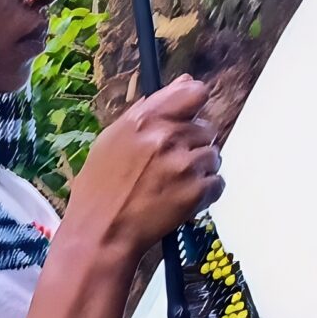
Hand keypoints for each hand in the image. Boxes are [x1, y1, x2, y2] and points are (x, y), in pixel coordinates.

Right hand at [60, 76, 223, 267]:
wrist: (100, 235)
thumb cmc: (99, 190)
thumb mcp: (112, 141)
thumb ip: (151, 110)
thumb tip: (185, 82)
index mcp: (145, 120)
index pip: (194, 93)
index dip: (194, 106)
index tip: (187, 119)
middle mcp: (167, 137)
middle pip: (206, 129)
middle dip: (192, 146)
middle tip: (167, 167)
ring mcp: (185, 164)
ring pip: (214, 156)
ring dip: (199, 170)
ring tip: (171, 186)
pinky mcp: (197, 191)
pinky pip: (217, 183)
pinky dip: (203, 193)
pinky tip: (179, 200)